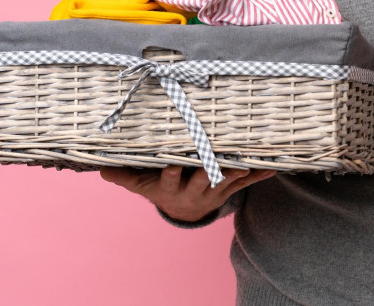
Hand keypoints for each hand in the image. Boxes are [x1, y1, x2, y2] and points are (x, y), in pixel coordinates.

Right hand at [100, 165, 275, 221]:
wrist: (183, 211)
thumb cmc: (159, 189)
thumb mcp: (140, 185)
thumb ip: (124, 175)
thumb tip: (101, 168)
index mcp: (171, 188)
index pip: (171, 179)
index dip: (173, 171)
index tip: (174, 161)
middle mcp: (193, 191)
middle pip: (202, 181)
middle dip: (209, 172)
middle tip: (217, 162)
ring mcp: (212, 191)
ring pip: (225, 183)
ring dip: (235, 175)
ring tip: (245, 166)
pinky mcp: (228, 190)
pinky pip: (244, 184)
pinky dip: (258, 176)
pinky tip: (272, 169)